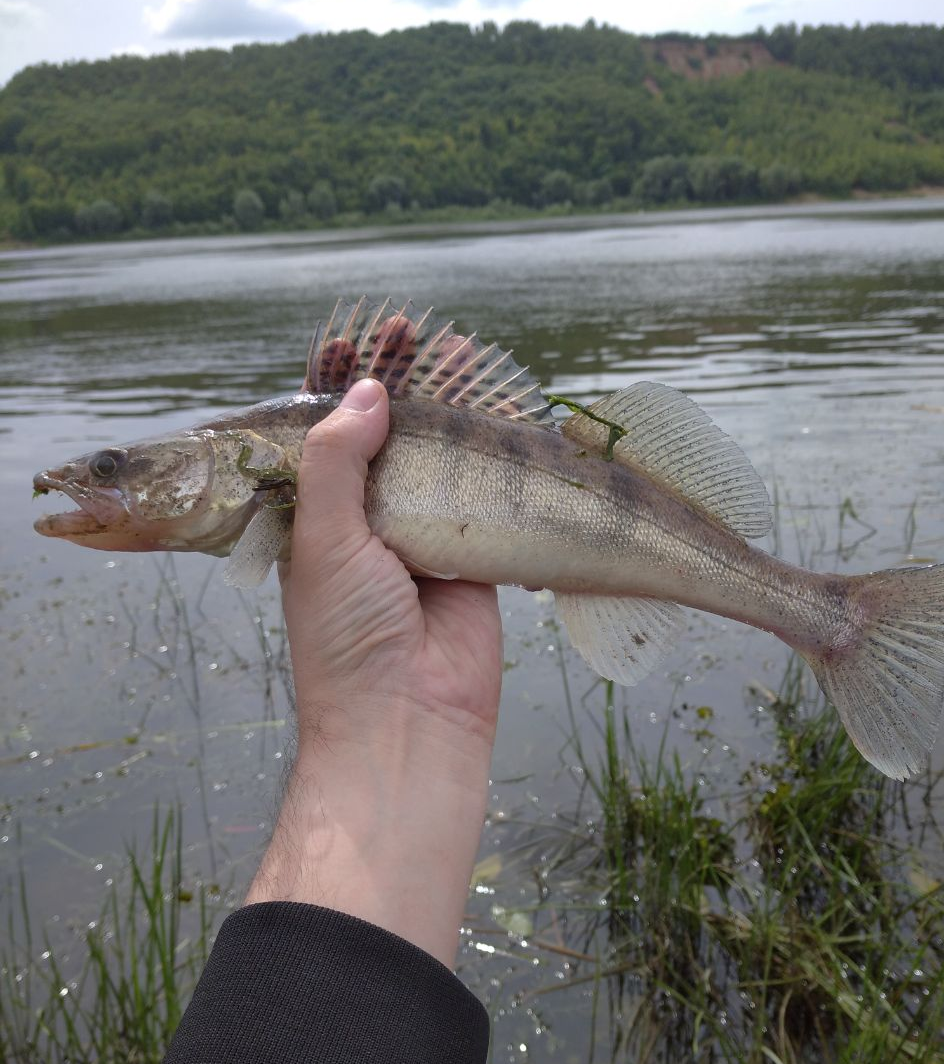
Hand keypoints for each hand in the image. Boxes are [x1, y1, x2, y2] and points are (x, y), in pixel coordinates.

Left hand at [245, 379, 502, 966]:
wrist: (410, 726)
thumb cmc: (349, 639)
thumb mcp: (326, 541)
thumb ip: (339, 462)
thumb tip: (369, 391)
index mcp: (316, 518)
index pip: (325, 433)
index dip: (343, 383)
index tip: (368, 338)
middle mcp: (368, 525)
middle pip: (389, 438)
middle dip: (408, 386)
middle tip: (428, 337)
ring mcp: (422, 541)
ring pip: (440, 463)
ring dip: (456, 413)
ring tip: (473, 360)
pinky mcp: (473, 560)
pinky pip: (485, 503)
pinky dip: (495, 465)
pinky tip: (507, 422)